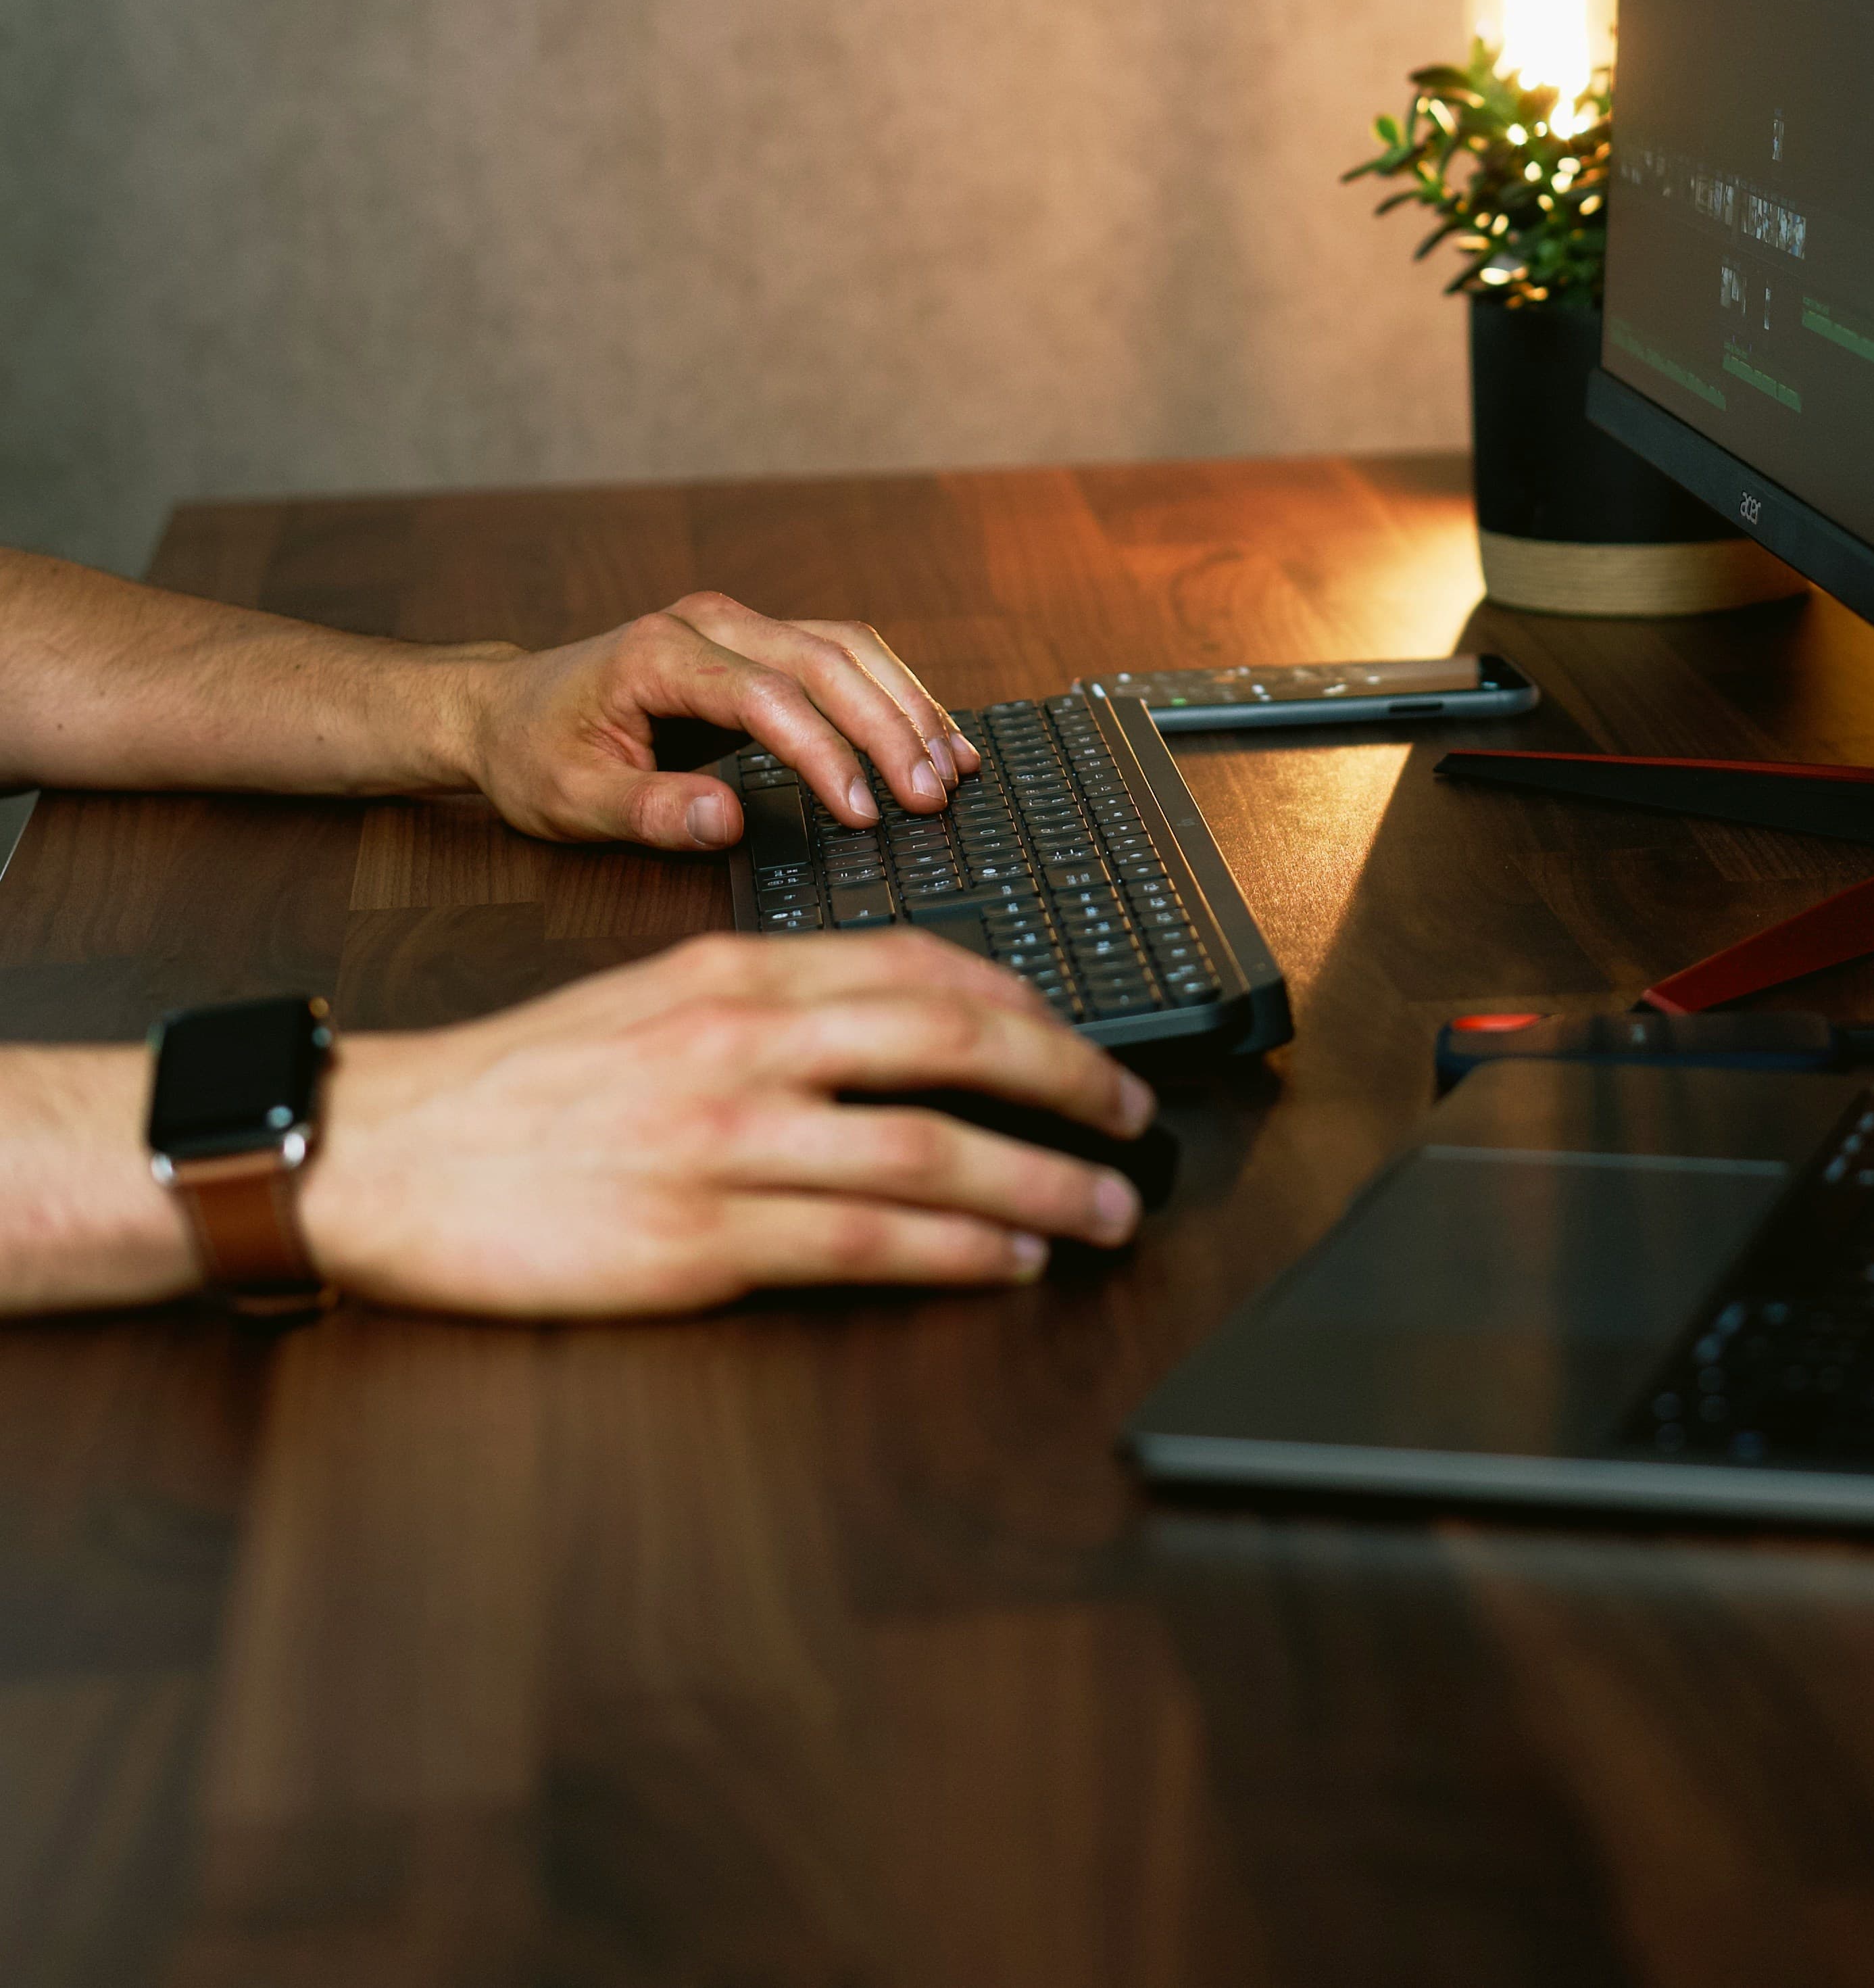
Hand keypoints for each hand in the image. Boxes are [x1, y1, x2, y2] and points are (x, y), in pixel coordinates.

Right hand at [300, 929, 1152, 1315]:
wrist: (390, 1149)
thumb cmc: (520, 1081)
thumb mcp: (654, 994)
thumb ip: (772, 1000)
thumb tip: (895, 1018)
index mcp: (736, 970)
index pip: (918, 964)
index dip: (1024, 1001)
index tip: (1078, 1034)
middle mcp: (744, 1039)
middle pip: (952, 1042)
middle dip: (1067, 1078)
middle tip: (1134, 1113)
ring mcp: (725, 1140)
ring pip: (929, 1148)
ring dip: (1040, 1180)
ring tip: (1106, 1205)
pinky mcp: (698, 1239)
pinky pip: (862, 1240)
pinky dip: (955, 1249)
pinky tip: (1008, 1259)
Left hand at [455, 589, 983, 848]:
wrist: (505, 708)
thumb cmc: (533, 754)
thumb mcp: (568, 800)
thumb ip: (647, 811)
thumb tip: (726, 823)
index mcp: (659, 654)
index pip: (768, 696)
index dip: (825, 753)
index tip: (864, 813)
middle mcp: (708, 622)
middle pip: (825, 660)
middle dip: (889, 728)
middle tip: (933, 795)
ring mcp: (737, 624)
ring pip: (847, 647)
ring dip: (906, 704)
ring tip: (953, 767)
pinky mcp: (757, 641)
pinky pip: (841, 655)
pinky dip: (893, 692)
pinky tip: (932, 734)